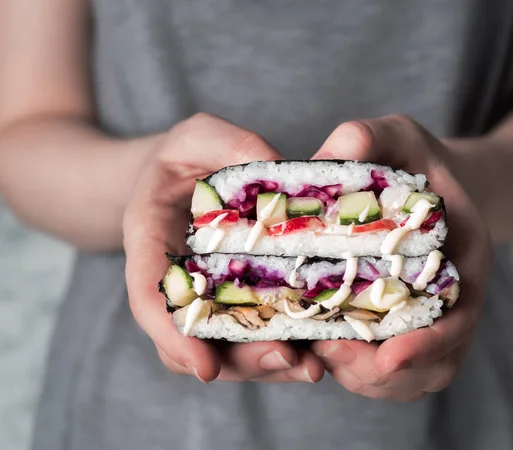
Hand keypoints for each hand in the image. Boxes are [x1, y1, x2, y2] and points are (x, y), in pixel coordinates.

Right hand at [123, 113, 323, 382]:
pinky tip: (317, 348)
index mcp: (149, 239)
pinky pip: (251, 330)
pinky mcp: (235, 297)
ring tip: (310, 366)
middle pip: (193, 337)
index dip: (173, 335)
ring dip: (265, 362)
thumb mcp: (199, 135)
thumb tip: (280, 170)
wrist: (183, 175)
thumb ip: (229, 144)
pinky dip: (280, 344)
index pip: (150, 295)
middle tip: (286, 361)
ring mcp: (205, 294)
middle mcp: (174, 278)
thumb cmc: (184, 154)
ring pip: (223, 345)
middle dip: (236, 359)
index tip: (205, 367)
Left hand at [311, 115, 491, 400]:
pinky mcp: (399, 324)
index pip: (459, 317)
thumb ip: (369, 138)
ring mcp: (427, 316)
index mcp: (463, 258)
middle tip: (329, 353)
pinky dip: (356, 371)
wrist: (431, 183)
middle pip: (432, 364)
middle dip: (381, 371)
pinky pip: (386, 369)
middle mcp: (452, 298)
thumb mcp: (397, 136)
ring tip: (321, 354)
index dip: (428, 344)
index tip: (387, 355)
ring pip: (407, 377)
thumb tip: (323, 157)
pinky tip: (322, 348)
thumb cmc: (416, 162)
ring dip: (364, 378)